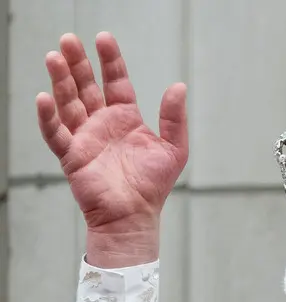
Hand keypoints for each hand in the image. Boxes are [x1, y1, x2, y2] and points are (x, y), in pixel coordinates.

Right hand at [36, 32, 187, 265]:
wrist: (135, 216)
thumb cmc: (153, 186)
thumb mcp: (174, 149)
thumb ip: (174, 119)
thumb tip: (179, 86)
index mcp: (126, 118)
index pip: (115, 82)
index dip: (110, 61)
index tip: (104, 38)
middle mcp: (102, 123)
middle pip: (86, 86)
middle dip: (77, 63)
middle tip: (68, 39)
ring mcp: (85, 138)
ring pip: (68, 102)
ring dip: (60, 80)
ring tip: (54, 57)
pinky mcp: (72, 156)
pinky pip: (56, 133)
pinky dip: (48, 116)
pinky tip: (44, 97)